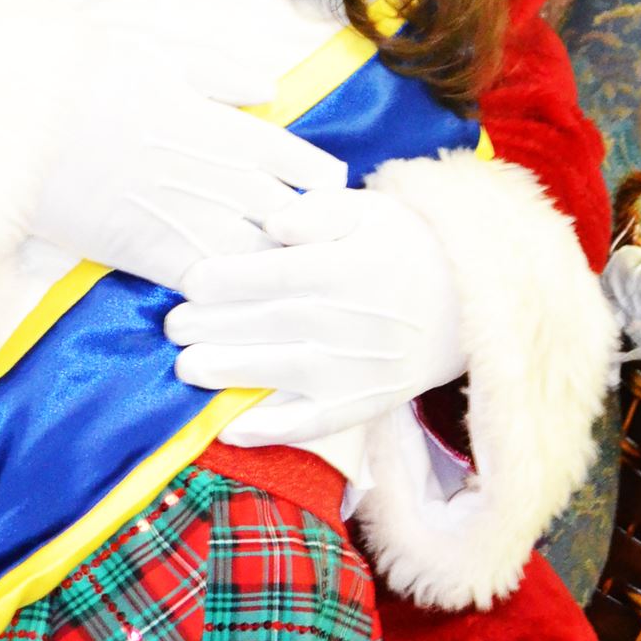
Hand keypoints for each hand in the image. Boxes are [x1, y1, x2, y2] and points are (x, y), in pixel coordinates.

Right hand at [28, 39, 346, 292]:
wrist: (26, 116)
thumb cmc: (87, 73)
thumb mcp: (161, 53)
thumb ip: (222, 73)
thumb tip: (269, 88)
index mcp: (230, 130)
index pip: (309, 169)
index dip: (327, 187)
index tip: (326, 192)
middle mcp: (223, 181)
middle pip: (299, 224)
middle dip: (316, 237)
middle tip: (318, 245)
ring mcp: (190, 222)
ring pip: (263, 264)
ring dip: (278, 271)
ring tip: (284, 279)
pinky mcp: (151, 257)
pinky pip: (211, 289)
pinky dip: (229, 297)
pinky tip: (232, 299)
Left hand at [163, 184, 464, 438]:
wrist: (467, 304)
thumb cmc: (403, 247)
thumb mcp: (369, 210)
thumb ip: (318, 210)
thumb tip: (273, 222)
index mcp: (347, 268)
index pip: (275, 275)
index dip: (225, 280)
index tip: (188, 281)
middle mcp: (351, 320)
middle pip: (269, 324)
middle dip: (212, 327)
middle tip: (172, 326)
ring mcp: (357, 368)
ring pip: (282, 373)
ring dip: (229, 373)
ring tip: (186, 367)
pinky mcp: (363, 403)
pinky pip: (313, 423)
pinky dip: (271, 430)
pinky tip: (230, 429)